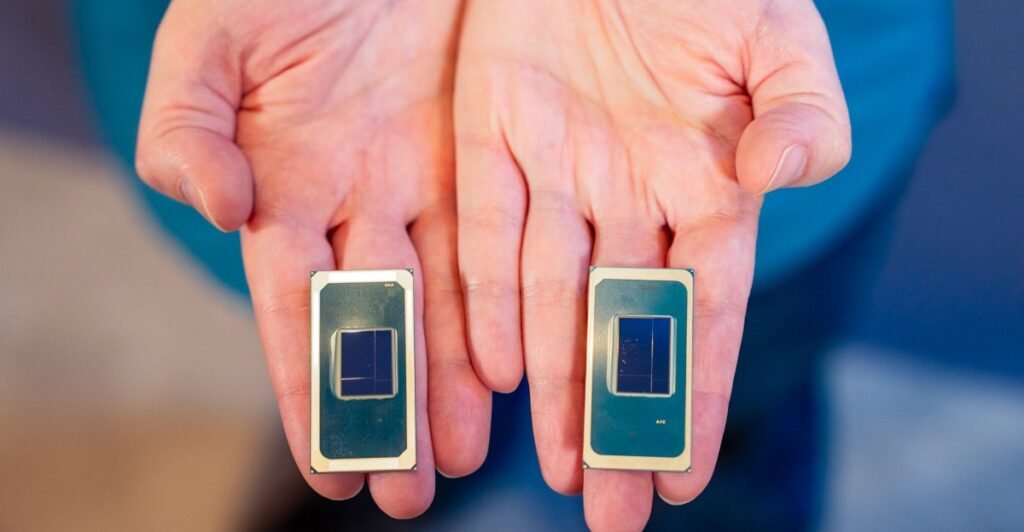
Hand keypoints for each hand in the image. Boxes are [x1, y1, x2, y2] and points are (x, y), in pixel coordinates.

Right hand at [135, 0, 489, 516]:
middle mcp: (351, 202)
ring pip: (437, 300)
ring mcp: (414, 183)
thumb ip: (187, 127)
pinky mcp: (474, 155)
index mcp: (281, 186)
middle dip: (388, 410)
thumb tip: (217, 211)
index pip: (296, 309)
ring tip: (464, 459)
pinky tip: (508, 370)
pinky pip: (489, 244)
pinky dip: (495, 307)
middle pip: (373, 324)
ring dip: (448, 381)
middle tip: (405, 494)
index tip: (329, 467)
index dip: (310, 389)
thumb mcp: (207, 44)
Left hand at [455, 0, 848, 527]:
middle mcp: (626, 199)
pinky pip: (487, 230)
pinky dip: (491, 298)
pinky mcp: (489, 135)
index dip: (694, 396)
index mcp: (704, 190)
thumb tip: (784, 178)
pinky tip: (496, 368)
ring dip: (553, 383)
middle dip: (614, 421)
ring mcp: (557, 173)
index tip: (681, 476)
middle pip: (620, 330)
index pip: (701, 315)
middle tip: (607, 513)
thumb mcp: (780, 41)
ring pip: (550, 298)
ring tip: (552, 467)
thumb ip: (805, 114)